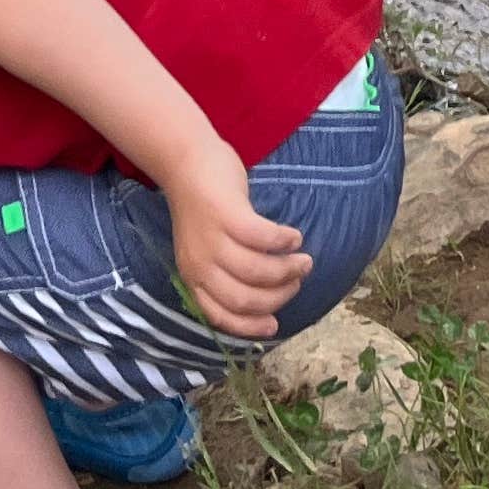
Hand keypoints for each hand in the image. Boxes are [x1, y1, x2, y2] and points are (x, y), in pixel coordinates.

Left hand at [168, 153, 311, 341]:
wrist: (185, 162)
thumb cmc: (202, 207)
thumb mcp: (204, 248)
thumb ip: (224, 272)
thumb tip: (265, 294)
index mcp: (193, 277)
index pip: (220, 316)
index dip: (250, 326)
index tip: (275, 326)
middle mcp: (200, 264)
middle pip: (244, 298)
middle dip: (278, 297)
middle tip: (297, 282)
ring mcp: (212, 239)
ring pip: (256, 271)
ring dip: (287, 270)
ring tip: (304, 261)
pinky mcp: (227, 214)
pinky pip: (263, 238)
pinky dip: (284, 241)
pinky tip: (295, 237)